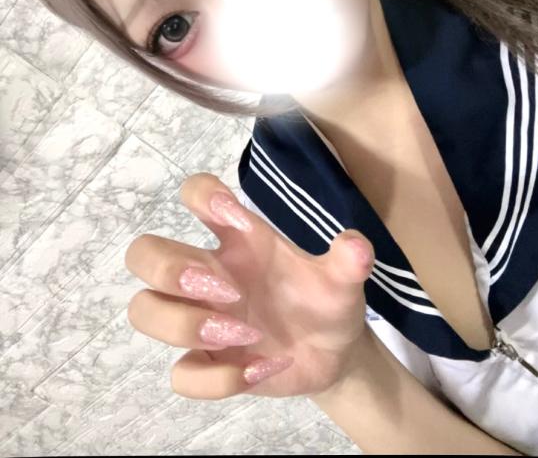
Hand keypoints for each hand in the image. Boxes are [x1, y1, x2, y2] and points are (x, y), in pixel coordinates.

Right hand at [124, 172, 375, 399]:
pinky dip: (217, 378)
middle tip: (227, 291)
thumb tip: (357, 247)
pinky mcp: (208, 363)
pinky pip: (180, 373)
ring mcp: (201, 319)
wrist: (335, 355)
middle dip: (170, 269)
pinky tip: (259, 371)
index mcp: (238, 240)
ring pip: (144, 310)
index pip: (194, 194)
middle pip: (143, 254)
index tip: (232, 215)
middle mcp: (209, 273)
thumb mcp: (343, 281)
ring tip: (247, 334)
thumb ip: (348, 262)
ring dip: (186, 324)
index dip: (201, 195)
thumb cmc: (325, 303)